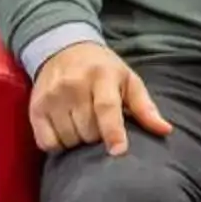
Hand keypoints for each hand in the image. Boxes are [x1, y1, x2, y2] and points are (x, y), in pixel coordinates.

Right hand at [28, 40, 171, 158]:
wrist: (62, 49)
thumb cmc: (103, 69)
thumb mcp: (128, 80)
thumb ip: (145, 107)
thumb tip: (166, 130)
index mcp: (102, 76)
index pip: (106, 108)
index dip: (113, 132)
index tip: (119, 152)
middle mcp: (73, 85)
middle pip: (88, 130)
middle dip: (98, 137)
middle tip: (100, 125)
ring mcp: (51, 97)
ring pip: (68, 139)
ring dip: (79, 141)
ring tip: (83, 125)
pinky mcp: (35, 108)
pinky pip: (46, 143)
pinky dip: (58, 144)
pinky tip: (66, 131)